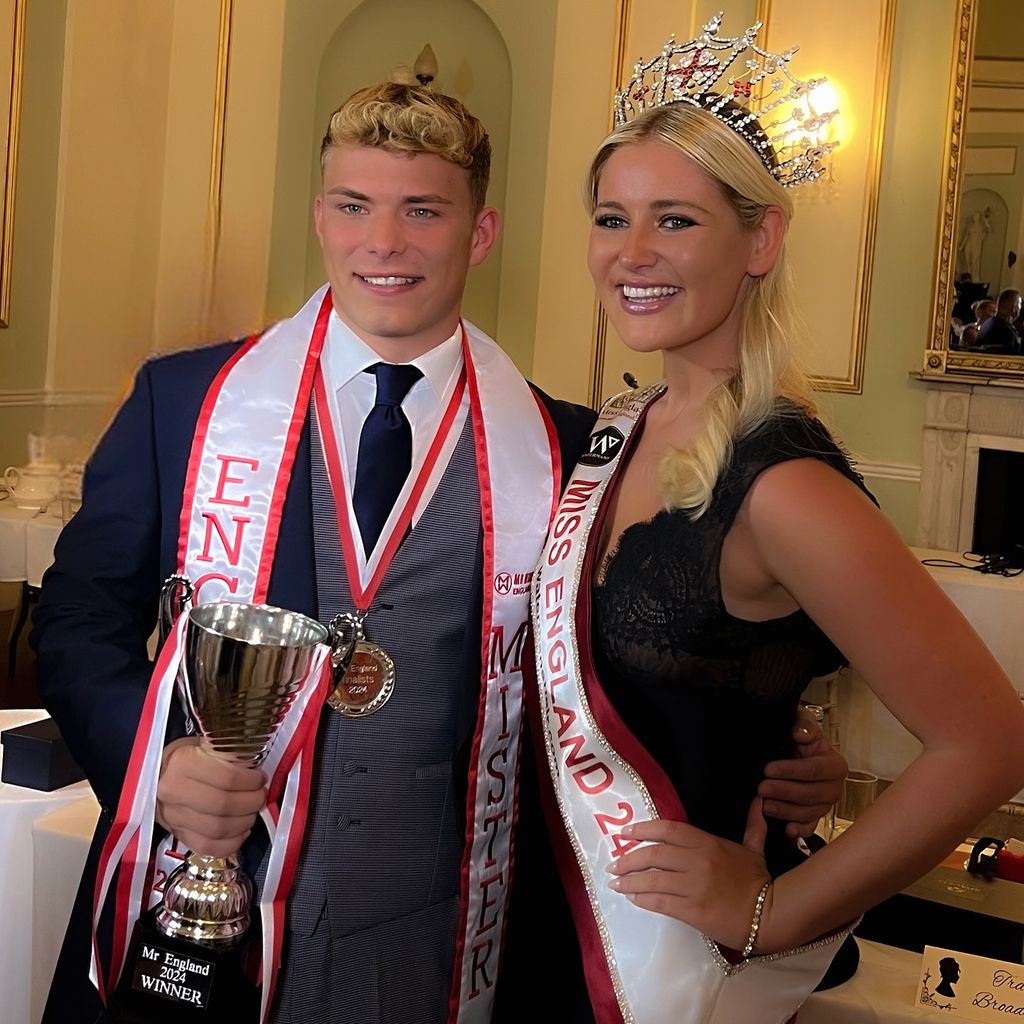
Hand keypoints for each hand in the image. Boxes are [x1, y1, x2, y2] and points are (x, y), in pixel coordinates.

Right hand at [155, 737, 266, 857]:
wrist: (158, 776)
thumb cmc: (188, 758)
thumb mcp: (207, 746)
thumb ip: (231, 756)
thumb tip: (259, 768)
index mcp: (184, 763)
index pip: (227, 778)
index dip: (251, 781)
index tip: (260, 779)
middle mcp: (175, 792)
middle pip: (224, 806)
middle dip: (252, 802)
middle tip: (260, 796)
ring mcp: (174, 817)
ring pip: (218, 829)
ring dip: (245, 822)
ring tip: (252, 811)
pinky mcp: (178, 835)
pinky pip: (209, 847)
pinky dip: (232, 842)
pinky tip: (241, 830)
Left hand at [605, 798, 770, 949]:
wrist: (769, 914)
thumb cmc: (758, 880)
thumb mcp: (754, 848)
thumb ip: (752, 825)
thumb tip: (758, 801)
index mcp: (707, 843)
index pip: (668, 829)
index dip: (643, 829)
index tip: (626, 833)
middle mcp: (696, 861)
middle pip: (652, 854)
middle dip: (628, 858)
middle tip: (613, 864)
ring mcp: (693, 886)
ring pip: (651, 879)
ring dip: (629, 880)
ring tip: (616, 883)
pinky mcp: (692, 910)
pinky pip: (659, 902)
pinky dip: (642, 898)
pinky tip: (633, 897)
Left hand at [759, 708, 846, 837]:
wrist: (794, 749)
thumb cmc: (799, 736)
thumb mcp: (801, 723)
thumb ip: (803, 725)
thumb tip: (800, 733)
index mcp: (834, 765)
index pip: (813, 769)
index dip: (790, 770)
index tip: (768, 769)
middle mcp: (834, 787)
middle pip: (810, 794)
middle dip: (784, 792)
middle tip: (762, 788)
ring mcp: (825, 804)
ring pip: (808, 812)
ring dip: (785, 810)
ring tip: (764, 805)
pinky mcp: (815, 817)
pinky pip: (809, 827)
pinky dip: (799, 830)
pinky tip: (787, 830)